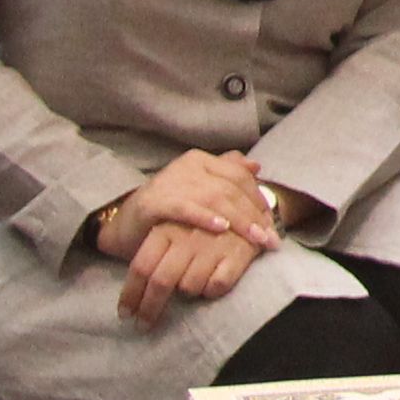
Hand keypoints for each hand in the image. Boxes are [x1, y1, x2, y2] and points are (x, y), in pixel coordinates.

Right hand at [94, 150, 281, 265]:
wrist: (126, 224)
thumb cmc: (168, 211)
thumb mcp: (200, 191)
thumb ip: (226, 176)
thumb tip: (255, 167)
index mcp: (201, 161)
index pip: (239, 176)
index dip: (259, 200)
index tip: (274, 224)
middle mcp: (188, 166)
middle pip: (231, 187)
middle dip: (254, 214)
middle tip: (270, 238)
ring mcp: (171, 181)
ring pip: (214, 197)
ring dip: (239, 219)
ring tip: (256, 237)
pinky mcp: (155, 201)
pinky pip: (185, 208)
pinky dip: (205, 217)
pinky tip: (222, 228)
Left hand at [116, 218, 262, 328]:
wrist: (244, 196)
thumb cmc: (196, 219)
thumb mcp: (167, 223)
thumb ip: (148, 250)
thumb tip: (120, 273)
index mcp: (166, 228)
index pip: (141, 267)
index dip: (130, 295)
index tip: (125, 314)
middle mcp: (187, 236)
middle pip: (161, 282)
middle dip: (149, 309)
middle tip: (143, 325)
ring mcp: (213, 244)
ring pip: (190, 287)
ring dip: (187, 292)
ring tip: (190, 285)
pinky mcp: (239, 252)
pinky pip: (217, 286)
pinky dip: (212, 289)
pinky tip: (211, 281)